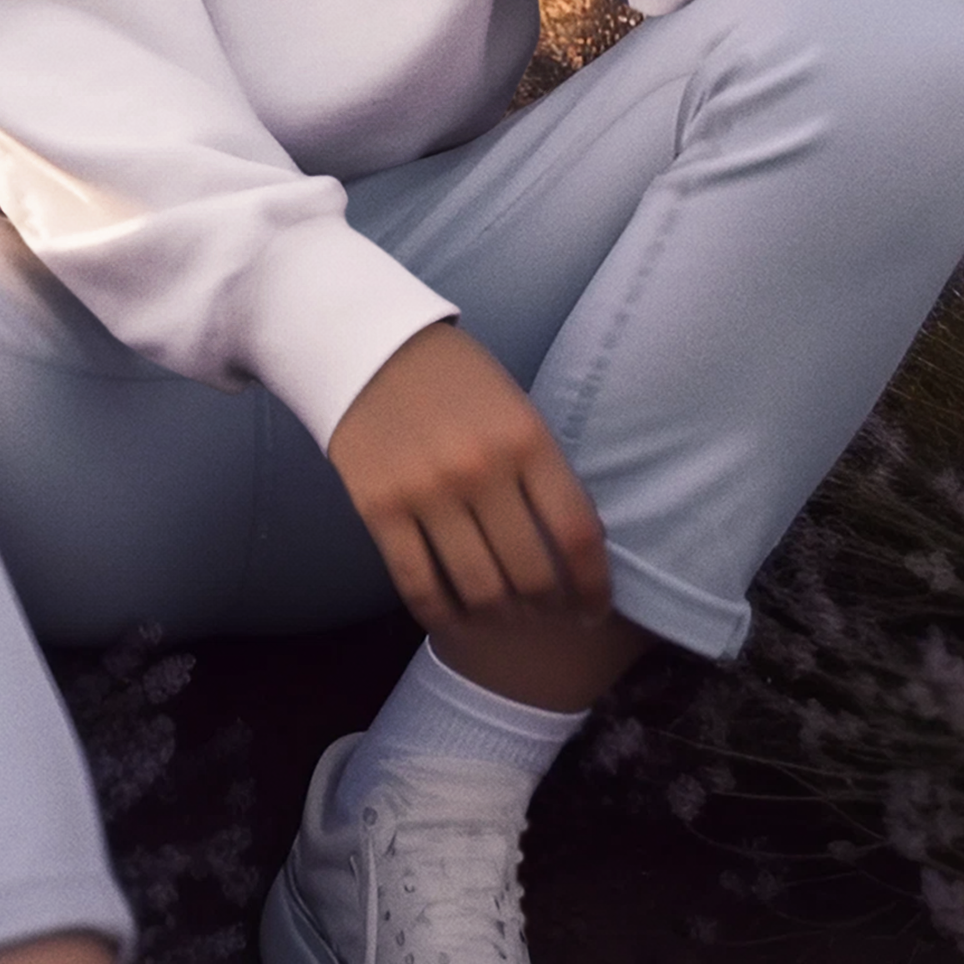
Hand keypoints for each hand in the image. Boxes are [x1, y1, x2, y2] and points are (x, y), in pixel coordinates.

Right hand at [327, 321, 610, 634]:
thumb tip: (574, 547)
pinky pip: (418, 584)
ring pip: (479, 590)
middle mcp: (481, 468)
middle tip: (550, 615)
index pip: (577, 533)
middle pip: (531, 573)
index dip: (593, 586)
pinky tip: (456, 619)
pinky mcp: (380, 508)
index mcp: (526, 438)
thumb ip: (544, 471)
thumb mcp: (517, 409)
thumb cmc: (456, 379)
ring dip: (501, 618)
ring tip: (507, 617)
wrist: (370, 344)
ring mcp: (427, 491)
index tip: (593, 609)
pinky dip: (443, 615)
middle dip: (550, 608)